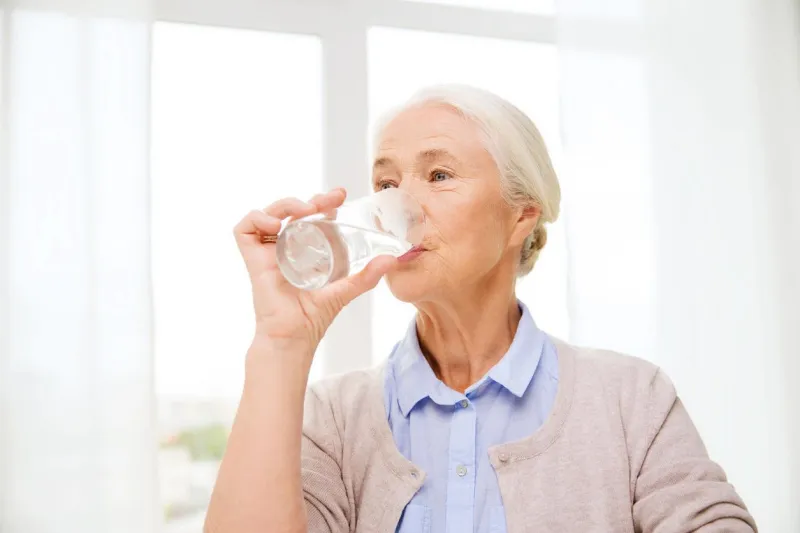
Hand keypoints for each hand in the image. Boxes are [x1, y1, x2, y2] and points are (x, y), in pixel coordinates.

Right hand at [234, 188, 397, 353]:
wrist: (293, 336)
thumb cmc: (313, 317)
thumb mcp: (344, 290)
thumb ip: (366, 276)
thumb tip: (391, 260)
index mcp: (304, 249)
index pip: (310, 216)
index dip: (322, 202)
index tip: (339, 196)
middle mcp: (284, 246)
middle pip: (291, 210)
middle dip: (308, 199)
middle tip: (327, 201)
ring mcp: (267, 251)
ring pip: (268, 213)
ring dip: (285, 204)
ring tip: (304, 211)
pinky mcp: (252, 258)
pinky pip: (245, 229)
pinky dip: (257, 218)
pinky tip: (276, 226)